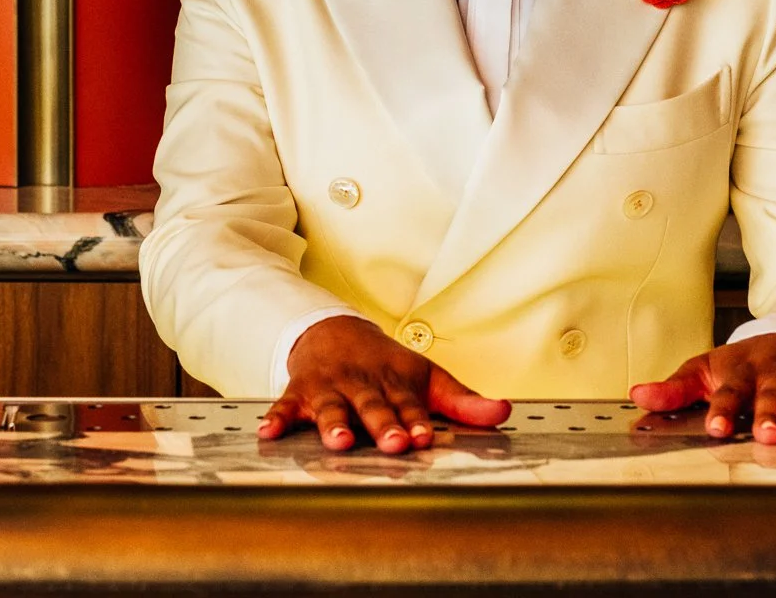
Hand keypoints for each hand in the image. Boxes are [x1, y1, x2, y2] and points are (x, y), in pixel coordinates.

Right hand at [258, 317, 513, 454]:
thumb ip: (464, 402)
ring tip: (336, 442)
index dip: (415, 420)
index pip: (409, 404)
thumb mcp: (428, 378)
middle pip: (373, 406)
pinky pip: (286, 405)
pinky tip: (269, 432)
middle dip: (382, 424)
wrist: (335, 332)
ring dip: (333, 423)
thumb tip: (506, 413)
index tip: (423, 436)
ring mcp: (331, 389)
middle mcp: (363, 385)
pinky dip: (277, 416)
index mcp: (396, 384)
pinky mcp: (301, 392)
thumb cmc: (388, 367)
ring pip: (332, 407)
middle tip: (393, 443)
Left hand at [629, 332, 775, 445]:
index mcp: (740, 374)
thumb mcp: (705, 368)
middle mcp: (775, 375)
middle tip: (771, 435)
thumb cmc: (742, 362)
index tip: (716, 429)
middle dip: (772, 415)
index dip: (722, 411)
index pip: (728, 394)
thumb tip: (637, 395)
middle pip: (773, 396)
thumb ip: (675, 388)